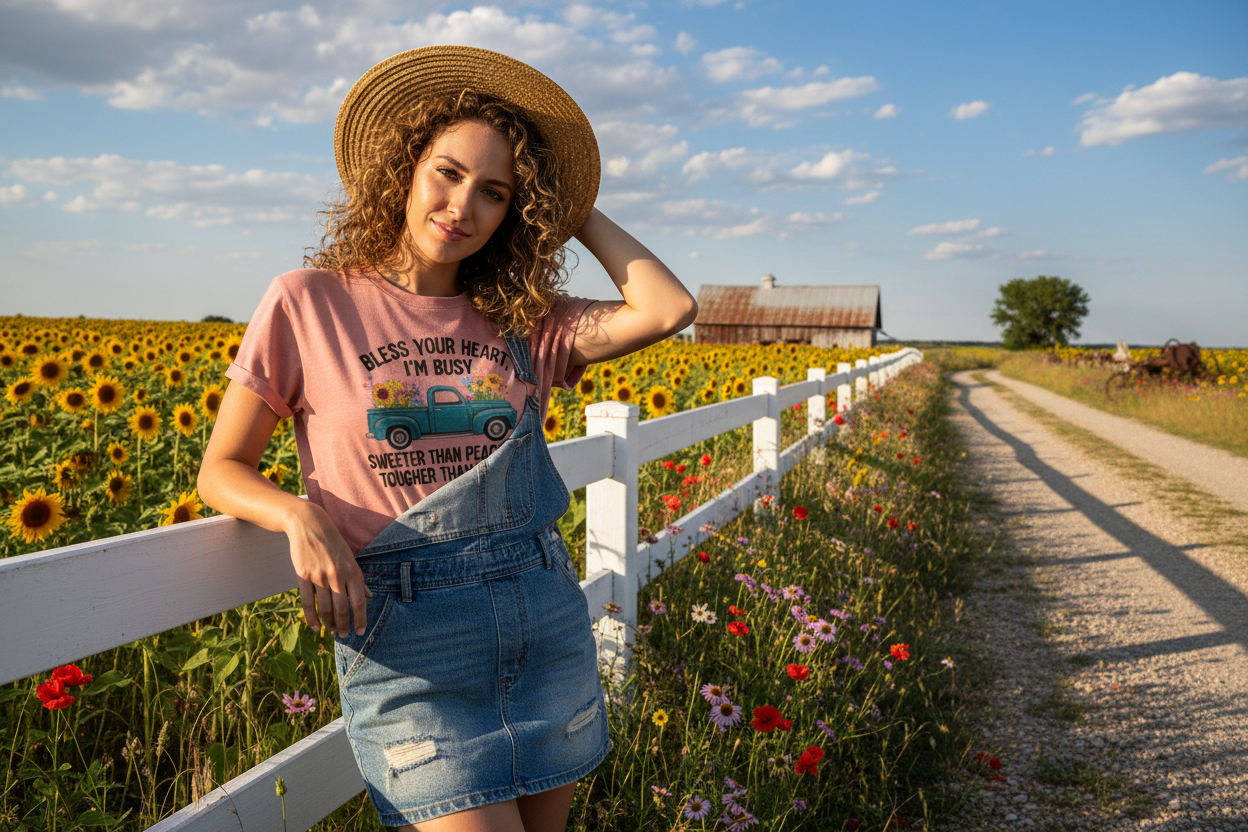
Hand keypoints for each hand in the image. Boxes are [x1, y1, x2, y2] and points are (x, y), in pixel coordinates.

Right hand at [284, 502, 372, 636]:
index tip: (360, 631)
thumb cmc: (333, 543)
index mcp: (352, 571)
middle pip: (342, 608)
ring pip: (325, 608)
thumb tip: (369, 596)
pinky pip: (308, 602)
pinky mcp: (303, 576)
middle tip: (343, 635)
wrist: (310, 525)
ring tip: (331, 630)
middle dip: (343, 625)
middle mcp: (337, 575)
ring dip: (329, 623)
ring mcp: (319, 576)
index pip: (359, 602)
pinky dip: (311, 617)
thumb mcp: (350, 558)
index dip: (360, 619)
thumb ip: (359, 579)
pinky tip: (315, 626)